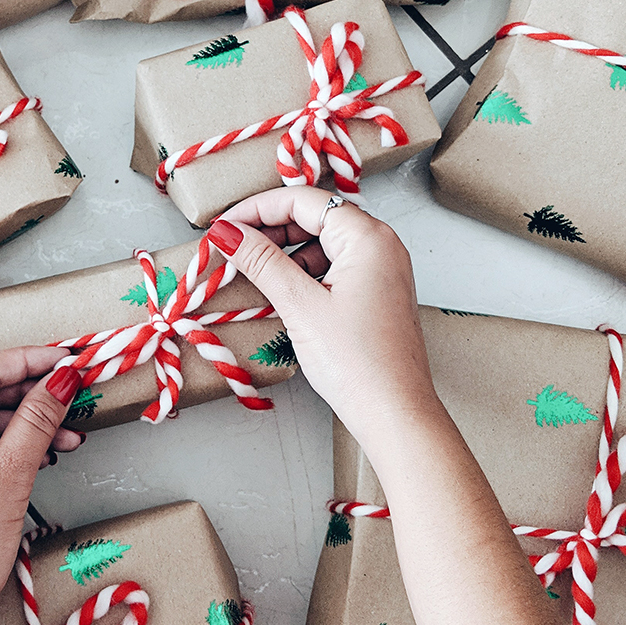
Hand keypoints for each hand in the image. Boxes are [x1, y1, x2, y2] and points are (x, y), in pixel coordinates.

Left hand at [0, 347, 84, 624]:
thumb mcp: (9, 476)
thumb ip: (37, 421)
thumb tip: (61, 380)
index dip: (27, 361)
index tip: (65, 358)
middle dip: (33, 397)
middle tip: (75, 394)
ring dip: (28, 426)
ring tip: (70, 436)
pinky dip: (12, 448)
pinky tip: (46, 455)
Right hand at [211, 188, 581, 624]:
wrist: (404, 427)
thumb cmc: (362, 373)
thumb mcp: (301, 310)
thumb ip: (263, 264)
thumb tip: (229, 232)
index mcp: (372, 238)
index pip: (308, 197)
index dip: (261, 203)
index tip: (222, 220)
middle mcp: (385, 251)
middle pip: (317, 217)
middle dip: (270, 228)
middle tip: (228, 248)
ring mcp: (383, 281)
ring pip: (325, 248)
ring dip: (285, 255)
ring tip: (244, 277)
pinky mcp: (378, 310)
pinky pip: (332, 276)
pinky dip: (301, 279)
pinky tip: (275, 302)